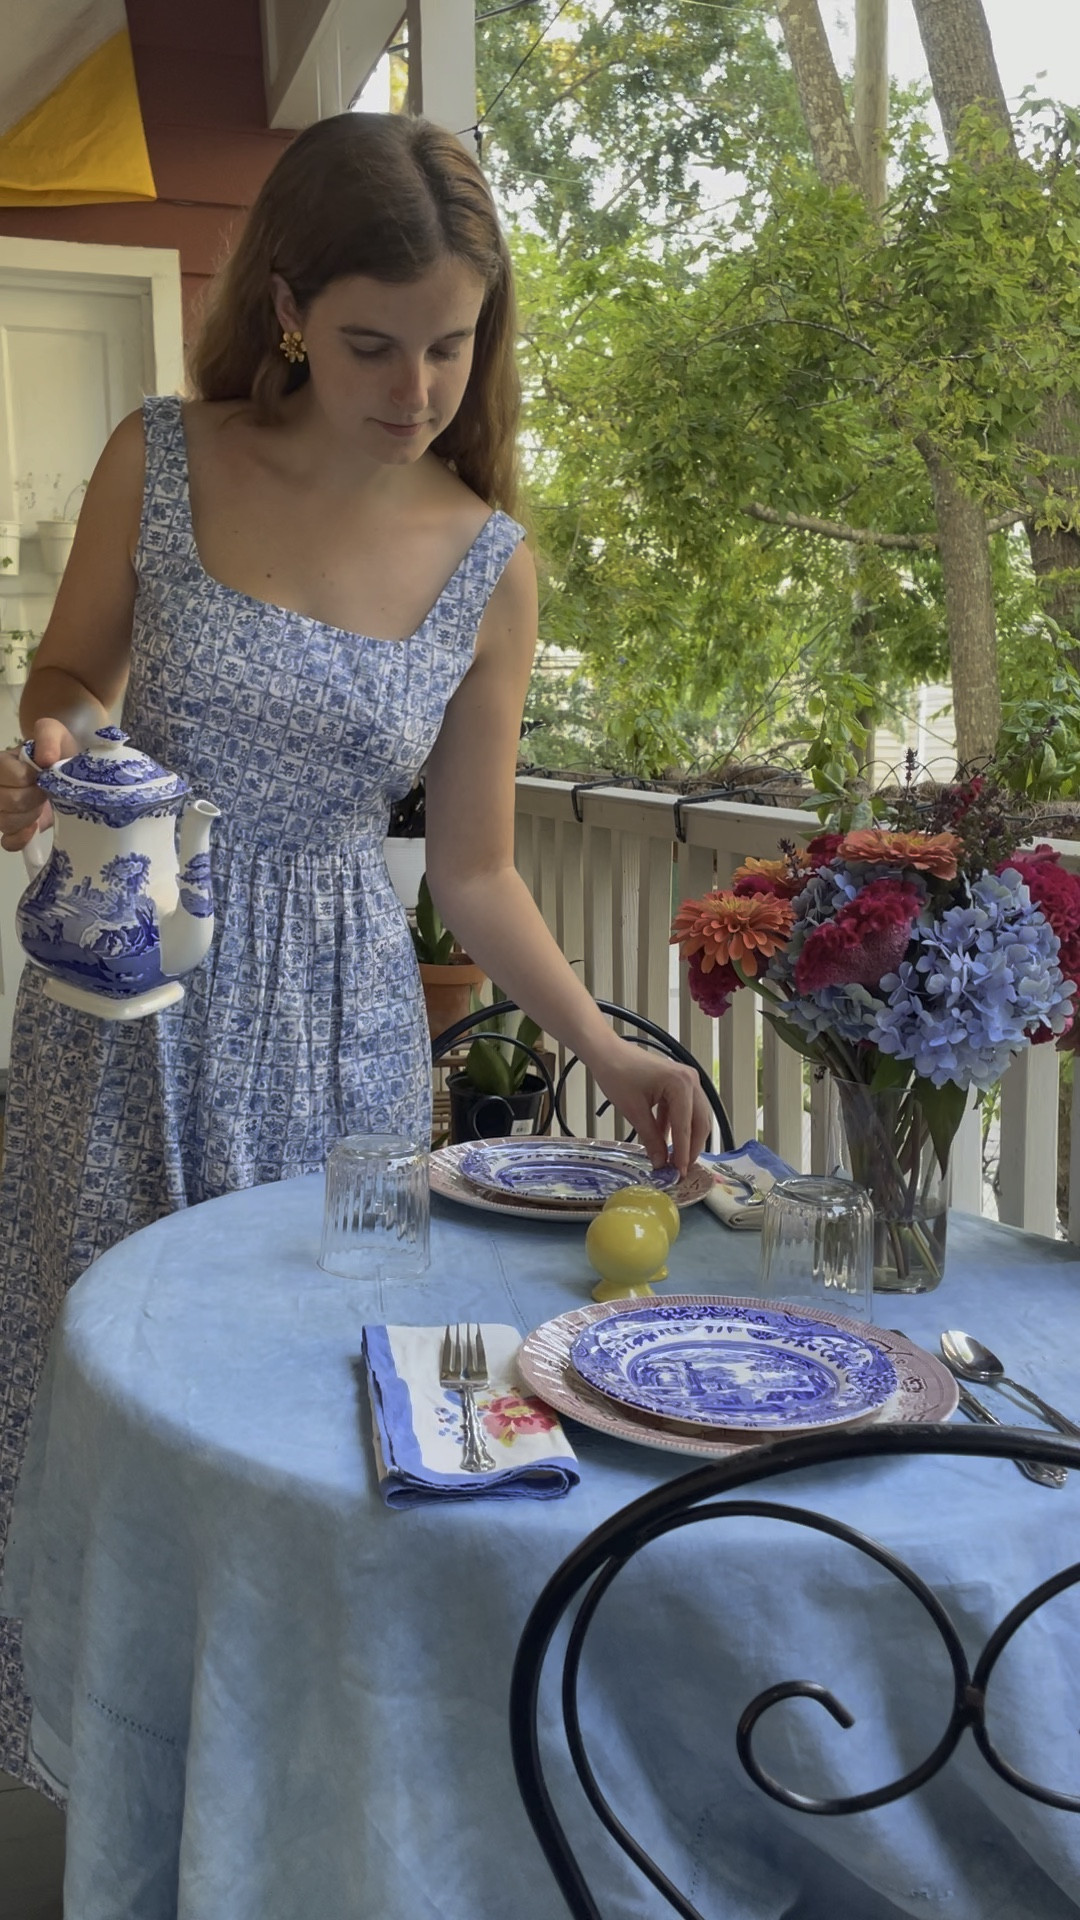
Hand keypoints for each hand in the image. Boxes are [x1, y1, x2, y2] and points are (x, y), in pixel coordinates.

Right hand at [0, 718, 77, 851]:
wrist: (69, 774)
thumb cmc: (58, 752)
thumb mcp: (56, 734)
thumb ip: (48, 737)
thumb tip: (45, 759)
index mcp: (2, 763)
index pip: (10, 775)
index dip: (31, 779)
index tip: (45, 776)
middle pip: (7, 800)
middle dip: (33, 799)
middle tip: (46, 793)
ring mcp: (1, 809)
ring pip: (5, 821)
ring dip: (30, 818)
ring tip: (42, 807)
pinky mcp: (11, 830)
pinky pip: (8, 842)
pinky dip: (22, 839)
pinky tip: (33, 829)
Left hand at [591, 1040, 713, 1175]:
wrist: (606, 1052)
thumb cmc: (617, 1075)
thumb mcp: (634, 1111)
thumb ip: (651, 1139)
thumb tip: (661, 1164)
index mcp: (682, 1085)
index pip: (686, 1126)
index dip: (683, 1153)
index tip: (679, 1174)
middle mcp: (691, 1081)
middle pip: (700, 1122)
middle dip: (692, 1148)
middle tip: (680, 1170)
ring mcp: (688, 1081)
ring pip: (695, 1117)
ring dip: (687, 1138)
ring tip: (675, 1159)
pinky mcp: (679, 1084)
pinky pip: (684, 1110)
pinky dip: (677, 1126)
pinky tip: (666, 1142)